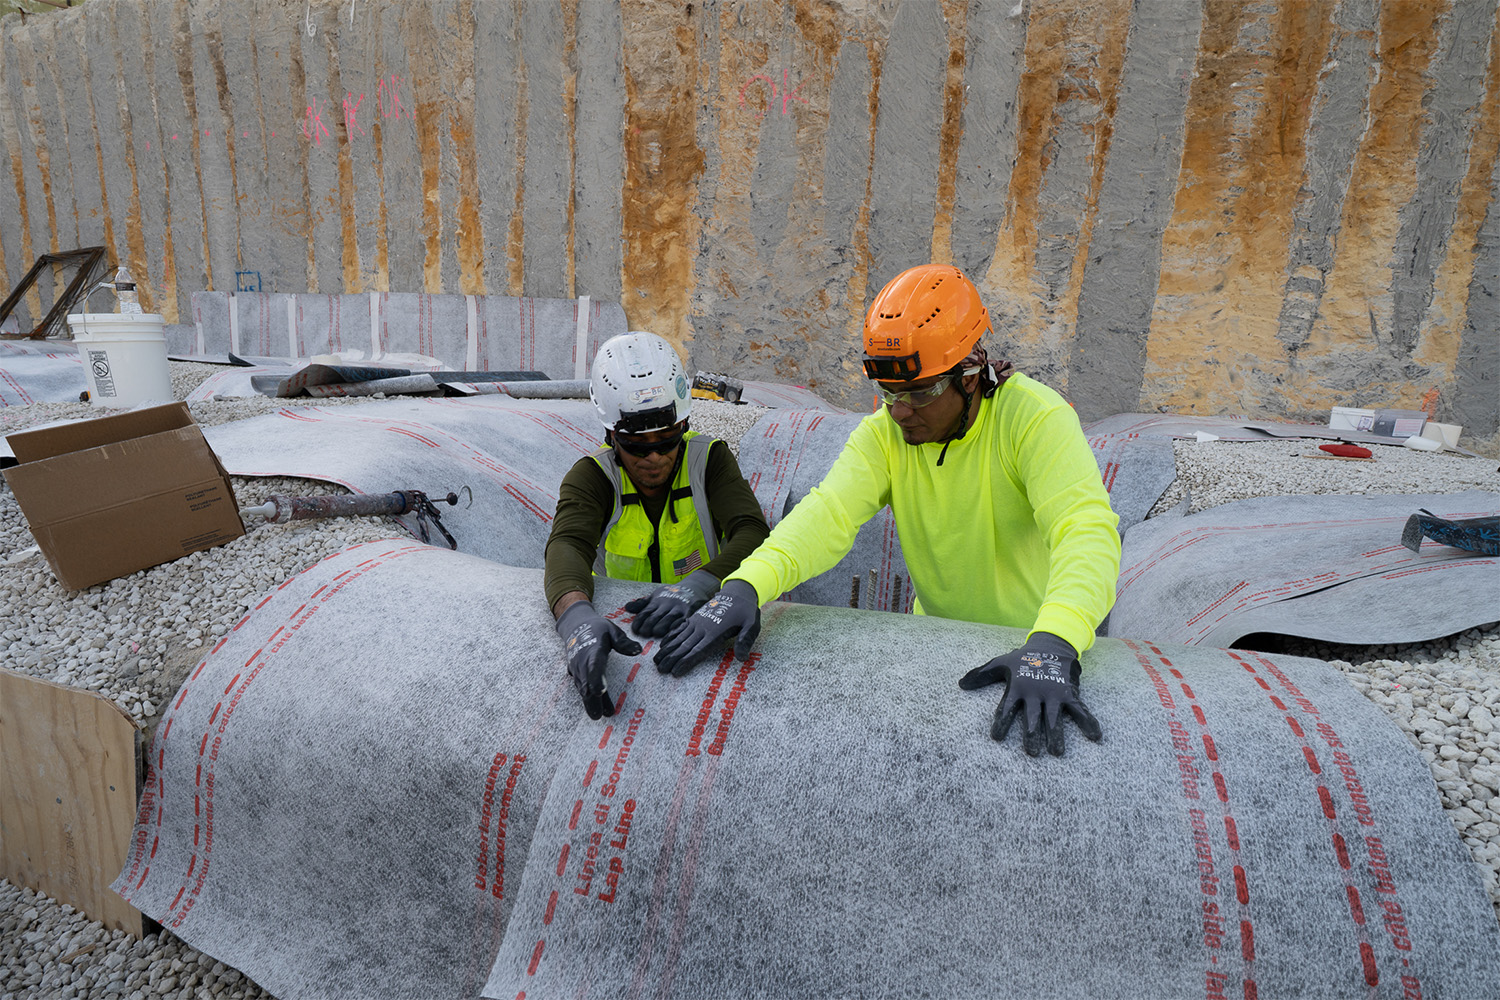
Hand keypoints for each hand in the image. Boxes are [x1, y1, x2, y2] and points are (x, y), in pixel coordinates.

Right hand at [556, 600, 642, 719]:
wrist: (575, 627)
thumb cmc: (598, 629)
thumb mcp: (612, 630)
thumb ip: (623, 642)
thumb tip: (637, 650)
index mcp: (593, 649)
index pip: (594, 665)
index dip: (596, 678)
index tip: (600, 691)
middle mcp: (582, 662)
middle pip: (587, 683)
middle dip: (592, 699)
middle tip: (600, 715)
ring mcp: (577, 669)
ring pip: (583, 688)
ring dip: (590, 702)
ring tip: (600, 715)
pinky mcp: (576, 674)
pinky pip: (581, 688)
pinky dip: (587, 699)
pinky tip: (596, 709)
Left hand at [623, 569, 719, 637]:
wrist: (694, 589)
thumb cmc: (671, 594)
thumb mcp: (656, 595)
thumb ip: (642, 603)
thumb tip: (627, 607)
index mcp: (657, 601)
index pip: (644, 613)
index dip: (638, 623)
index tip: (636, 630)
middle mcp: (667, 605)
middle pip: (653, 619)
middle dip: (647, 628)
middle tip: (644, 634)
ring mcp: (678, 610)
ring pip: (666, 623)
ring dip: (659, 631)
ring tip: (655, 635)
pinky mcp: (688, 615)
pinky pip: (680, 625)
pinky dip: (673, 632)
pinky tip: (669, 638)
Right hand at [652, 579, 760, 677]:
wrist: (738, 592)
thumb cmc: (746, 611)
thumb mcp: (752, 625)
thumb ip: (745, 641)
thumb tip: (742, 658)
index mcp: (715, 632)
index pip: (698, 650)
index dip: (686, 662)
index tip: (675, 672)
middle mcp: (703, 628)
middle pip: (684, 646)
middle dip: (671, 659)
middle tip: (660, 670)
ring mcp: (697, 622)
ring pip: (679, 638)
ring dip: (667, 650)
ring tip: (656, 660)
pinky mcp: (695, 618)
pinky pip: (680, 628)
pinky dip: (670, 636)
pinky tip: (663, 644)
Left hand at [958, 632, 1101, 756]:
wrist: (1051, 644)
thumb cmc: (1022, 658)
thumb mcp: (1000, 663)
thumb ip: (981, 675)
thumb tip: (960, 684)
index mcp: (1017, 687)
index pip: (1006, 708)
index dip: (1001, 722)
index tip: (996, 737)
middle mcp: (1035, 692)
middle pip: (1032, 717)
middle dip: (1032, 735)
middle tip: (1031, 753)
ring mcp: (1053, 694)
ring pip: (1054, 718)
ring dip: (1056, 735)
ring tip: (1056, 752)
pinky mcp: (1069, 693)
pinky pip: (1080, 710)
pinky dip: (1089, 722)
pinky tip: (1096, 736)